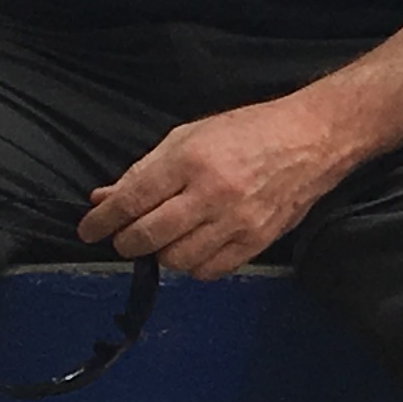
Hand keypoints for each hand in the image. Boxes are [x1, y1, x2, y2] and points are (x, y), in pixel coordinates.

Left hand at [79, 93, 358, 277]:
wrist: (312, 138)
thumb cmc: (248, 131)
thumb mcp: (190, 136)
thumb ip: (145, 170)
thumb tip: (104, 198)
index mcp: (190, 160)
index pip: (131, 200)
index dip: (102, 220)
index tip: (89, 229)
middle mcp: (212, 193)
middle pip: (148, 236)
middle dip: (125, 242)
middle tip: (124, 237)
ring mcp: (237, 221)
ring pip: (176, 260)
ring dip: (161, 254)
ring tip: (164, 240)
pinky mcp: (258, 241)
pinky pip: (210, 270)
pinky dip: (193, 265)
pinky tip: (194, 248)